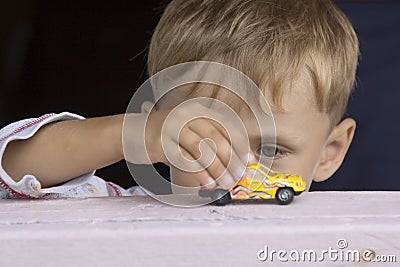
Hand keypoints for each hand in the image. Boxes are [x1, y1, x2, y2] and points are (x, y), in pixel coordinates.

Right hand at [124, 101, 254, 189]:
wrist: (132, 132)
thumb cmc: (165, 134)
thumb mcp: (189, 130)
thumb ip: (210, 141)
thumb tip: (236, 159)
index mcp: (197, 110)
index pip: (225, 125)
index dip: (240, 143)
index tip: (250, 159)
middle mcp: (186, 115)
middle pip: (216, 138)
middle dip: (231, 159)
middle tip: (238, 176)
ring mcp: (171, 127)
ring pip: (201, 149)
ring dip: (217, 169)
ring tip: (225, 183)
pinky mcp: (160, 142)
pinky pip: (184, 160)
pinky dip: (199, 174)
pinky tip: (206, 183)